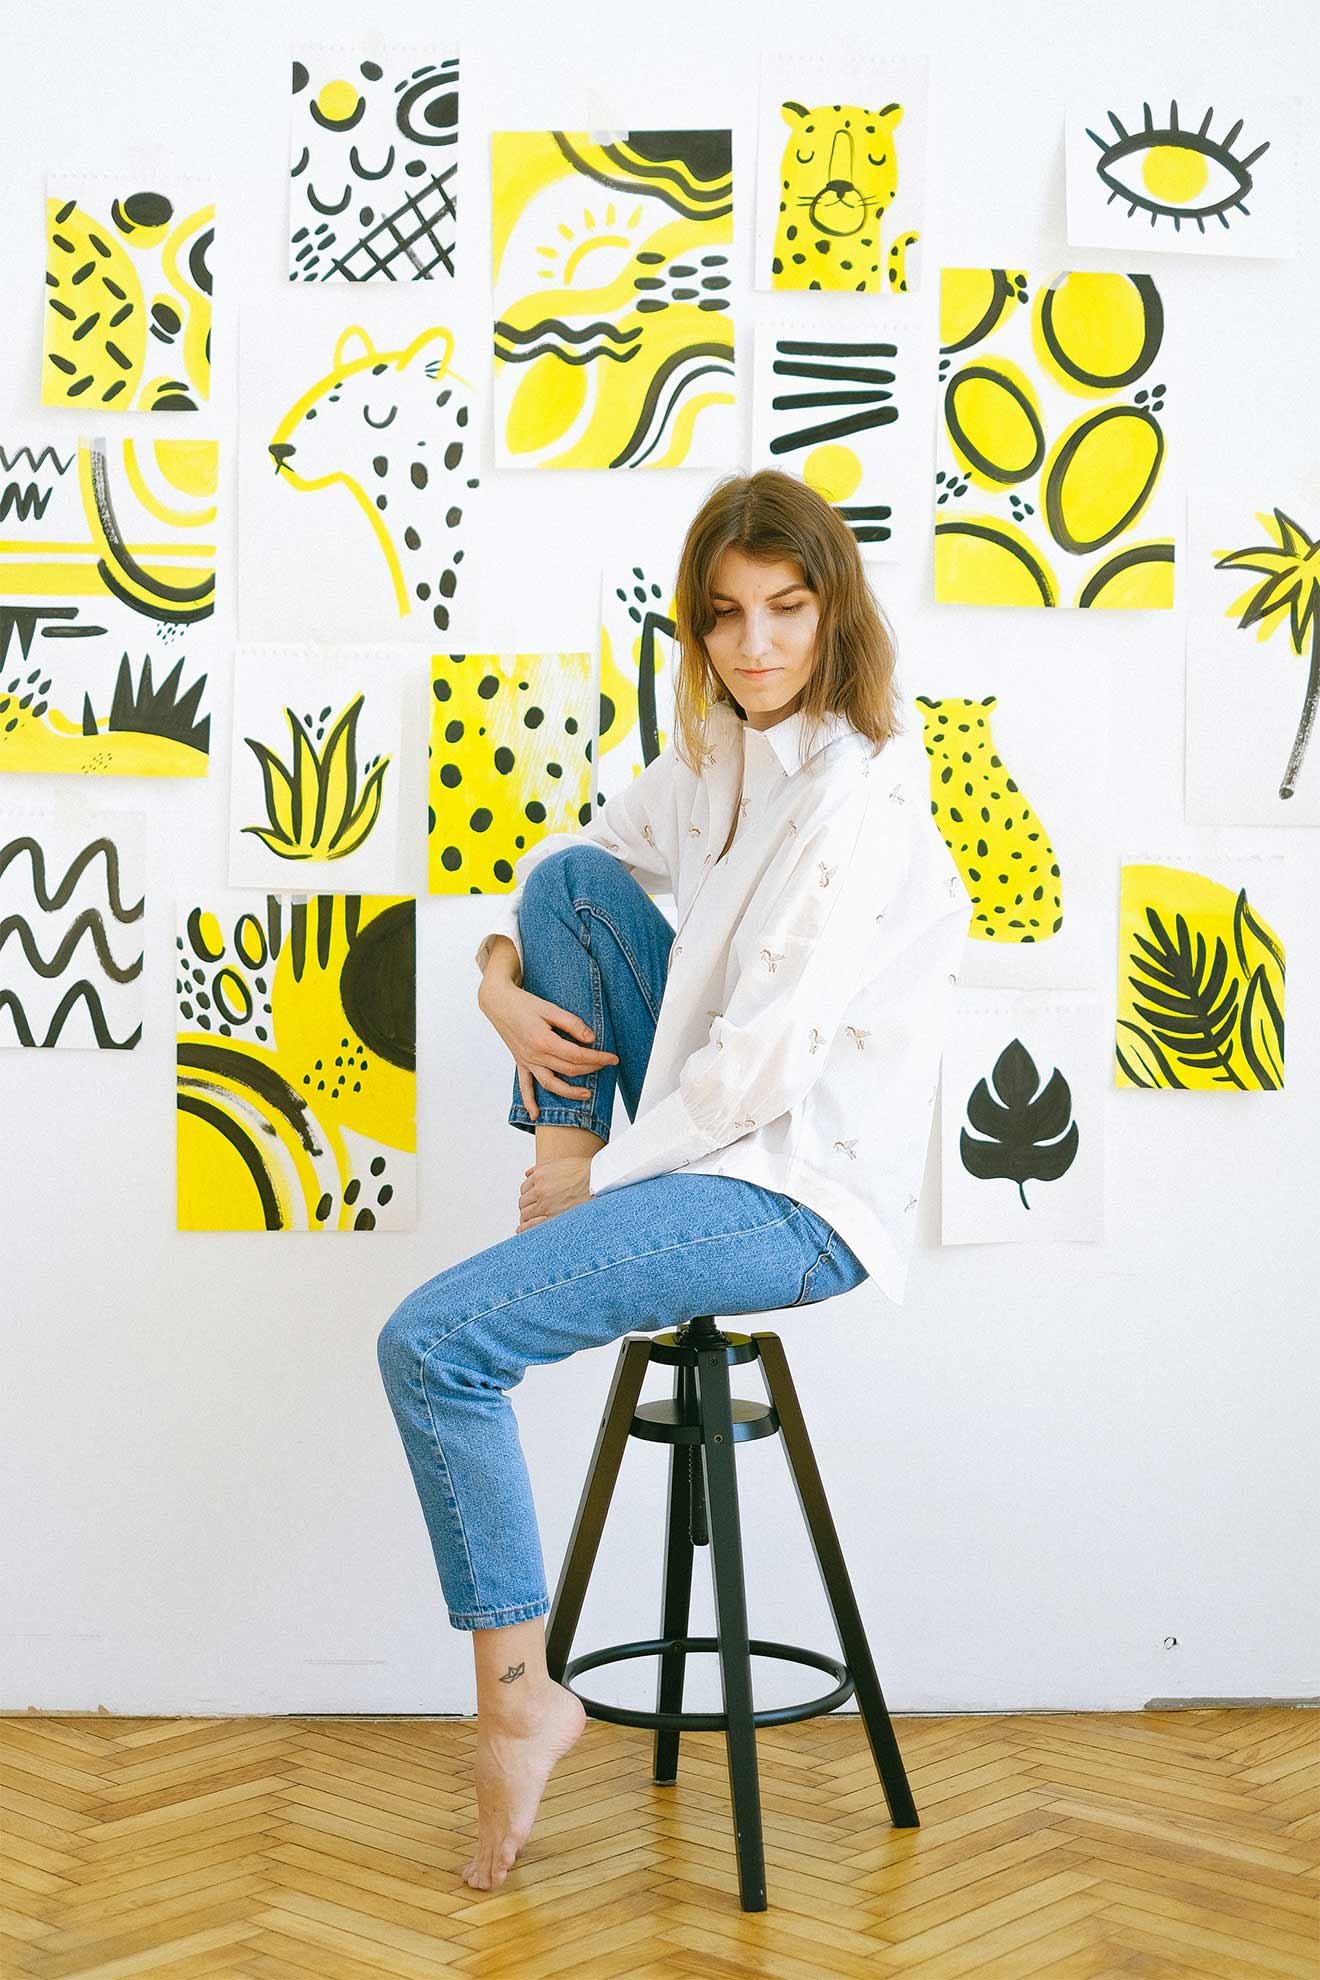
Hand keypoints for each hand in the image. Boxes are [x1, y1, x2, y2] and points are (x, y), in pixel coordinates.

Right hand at [480, 977, 617, 1118]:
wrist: (498, 1003)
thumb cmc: (524, 1003)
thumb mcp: (551, 1008)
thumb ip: (572, 1024)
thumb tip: (591, 1039)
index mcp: (544, 1041)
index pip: (577, 1055)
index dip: (598, 1058)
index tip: (613, 1058)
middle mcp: (535, 1056)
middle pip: (569, 1070)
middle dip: (591, 1069)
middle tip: (606, 1065)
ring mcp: (527, 1062)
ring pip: (551, 1084)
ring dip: (570, 1092)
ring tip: (587, 1095)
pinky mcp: (520, 1063)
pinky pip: (524, 1086)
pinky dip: (529, 1101)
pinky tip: (535, 1115)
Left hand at [516, 1155, 593, 1232]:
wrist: (600, 1181)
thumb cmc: (585, 1172)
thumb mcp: (560, 1163)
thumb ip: (541, 1168)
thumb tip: (528, 1174)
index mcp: (540, 1175)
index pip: (524, 1188)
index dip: (529, 1194)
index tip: (533, 1199)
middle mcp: (540, 1190)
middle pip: (523, 1202)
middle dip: (528, 1205)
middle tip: (535, 1209)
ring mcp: (546, 1205)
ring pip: (525, 1214)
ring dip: (528, 1216)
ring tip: (536, 1219)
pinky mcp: (553, 1218)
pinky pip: (532, 1226)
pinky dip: (526, 1228)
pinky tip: (526, 1229)